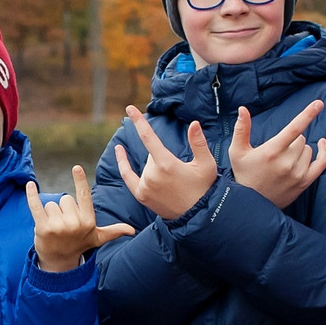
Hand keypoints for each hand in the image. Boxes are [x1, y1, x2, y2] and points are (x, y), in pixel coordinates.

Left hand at [28, 165, 136, 272]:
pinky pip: (36, 206)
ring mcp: (58, 226)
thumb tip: (132, 230)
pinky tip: (30, 185)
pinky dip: (32, 195)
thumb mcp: (97, 238)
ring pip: (51, 204)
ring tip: (54, 228)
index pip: (84, 196)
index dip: (80, 180)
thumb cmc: (79, 245)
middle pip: (65, 199)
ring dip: (50, 213)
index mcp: (87, 222)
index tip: (76, 167)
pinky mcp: (43, 228)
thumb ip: (114, 231)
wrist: (59, 262)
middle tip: (63, 225)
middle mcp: (74, 224)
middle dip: (63, 209)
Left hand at [112, 106, 218, 221]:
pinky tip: (119, 151)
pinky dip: (123, 164)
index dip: (139, 121)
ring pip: (146, 166)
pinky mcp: (142, 195)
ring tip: (173, 182)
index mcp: (166, 163)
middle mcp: (152, 174)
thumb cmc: (204, 188)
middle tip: (180, 173)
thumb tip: (194, 123)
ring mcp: (145, 186)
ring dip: (156, 168)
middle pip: (152, 155)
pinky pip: (128, 177)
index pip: (148, 137)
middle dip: (163, 158)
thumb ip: (199, 143)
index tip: (130, 108)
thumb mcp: (207, 165)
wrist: (198, 216)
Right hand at [227, 100, 325, 208]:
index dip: (308, 114)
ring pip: (308, 149)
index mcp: (271, 151)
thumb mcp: (237, 152)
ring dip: (300, 149)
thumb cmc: (243, 174)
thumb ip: (241, 129)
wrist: (251, 206)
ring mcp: (298, 174)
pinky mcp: (304, 183)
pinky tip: (321, 144)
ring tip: (284, 159)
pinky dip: (323, 152)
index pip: (294, 128)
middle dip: (291, 140)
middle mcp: (287, 162)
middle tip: (278, 150)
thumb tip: (243, 109)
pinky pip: (321, 163)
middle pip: (300, 138)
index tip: (319, 103)